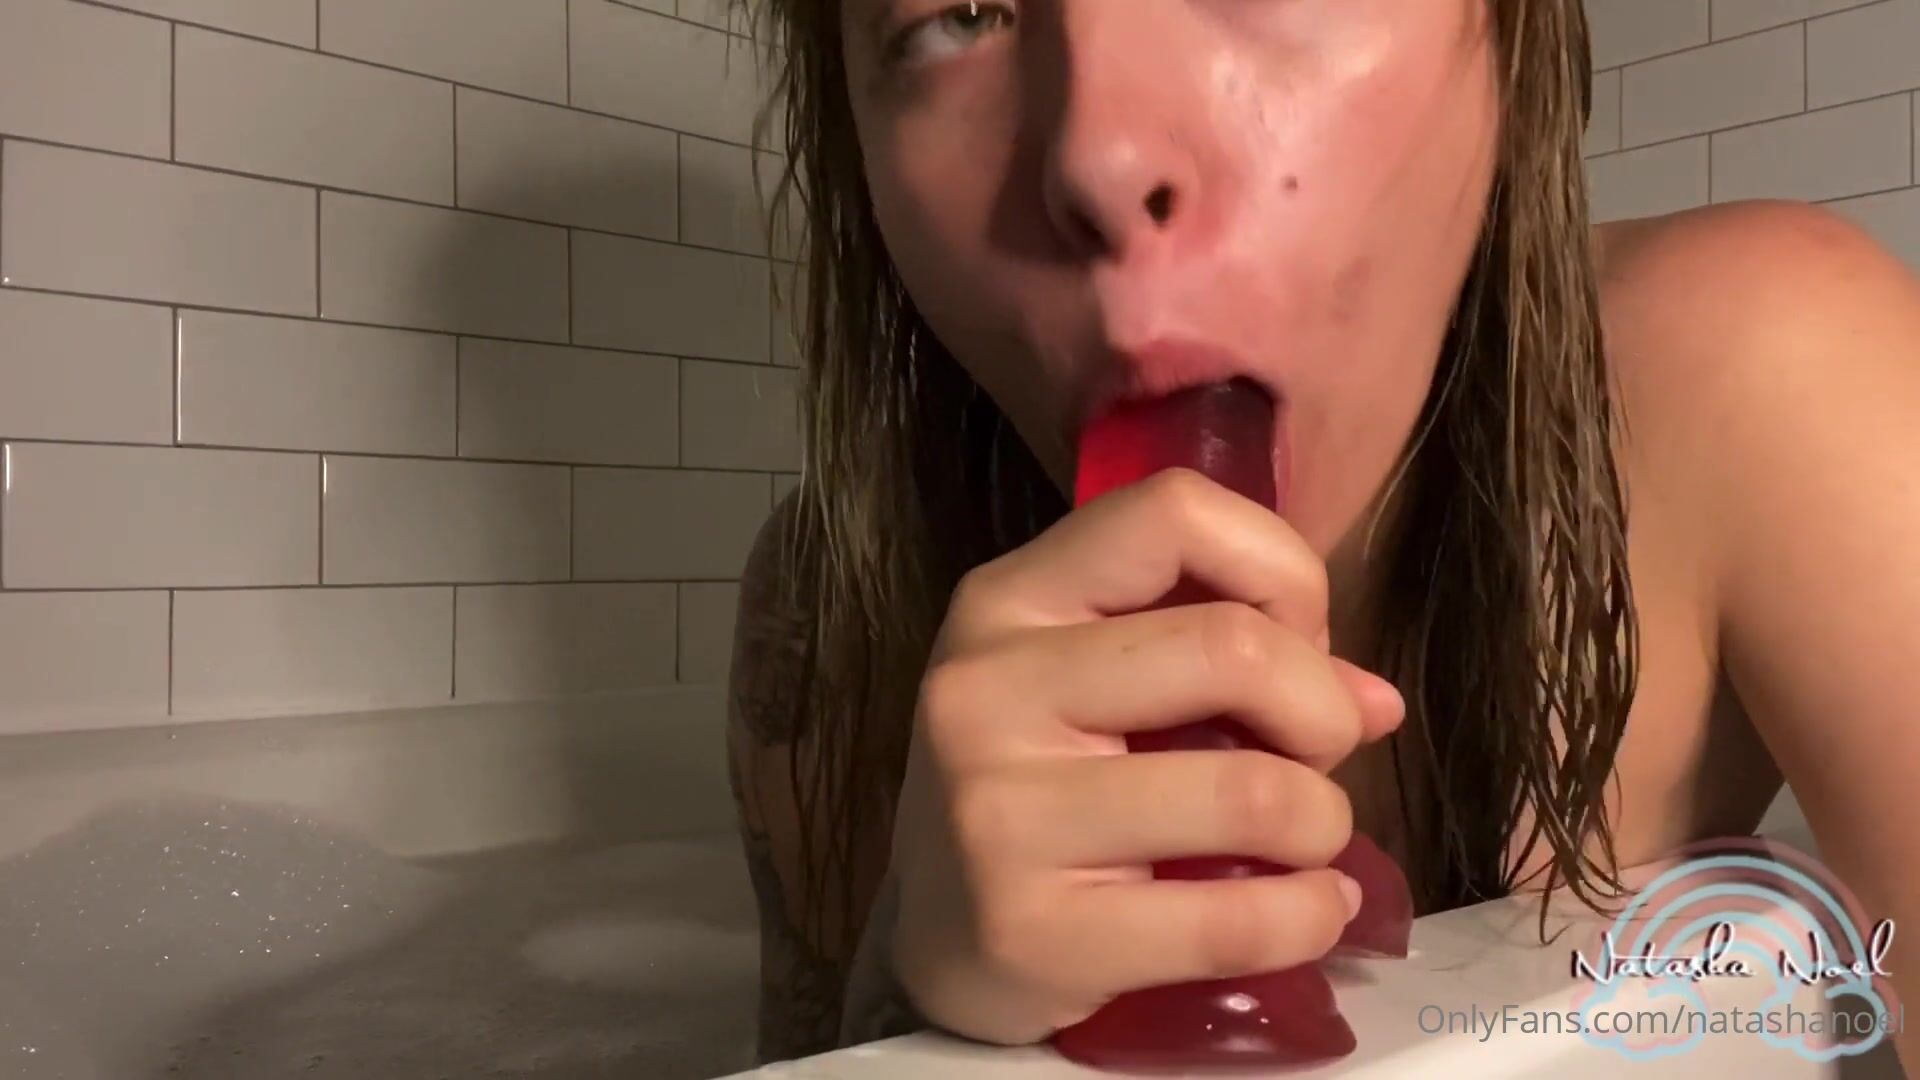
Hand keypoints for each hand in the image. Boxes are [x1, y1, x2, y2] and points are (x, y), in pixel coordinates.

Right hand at [885, 468, 1405, 1044]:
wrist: (939, 946)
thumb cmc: (1048, 790)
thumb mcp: (1096, 686)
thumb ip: (1220, 656)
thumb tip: (1375, 700)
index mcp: (1008, 602)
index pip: (1173, 513)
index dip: (1280, 569)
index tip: (1297, 641)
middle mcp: (986, 689)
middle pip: (1233, 649)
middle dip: (1322, 710)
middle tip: (1318, 757)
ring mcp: (999, 814)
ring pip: (1251, 793)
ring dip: (1322, 824)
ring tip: (1305, 842)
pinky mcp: (1032, 932)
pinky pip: (1235, 921)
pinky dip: (1309, 916)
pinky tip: (1309, 912)